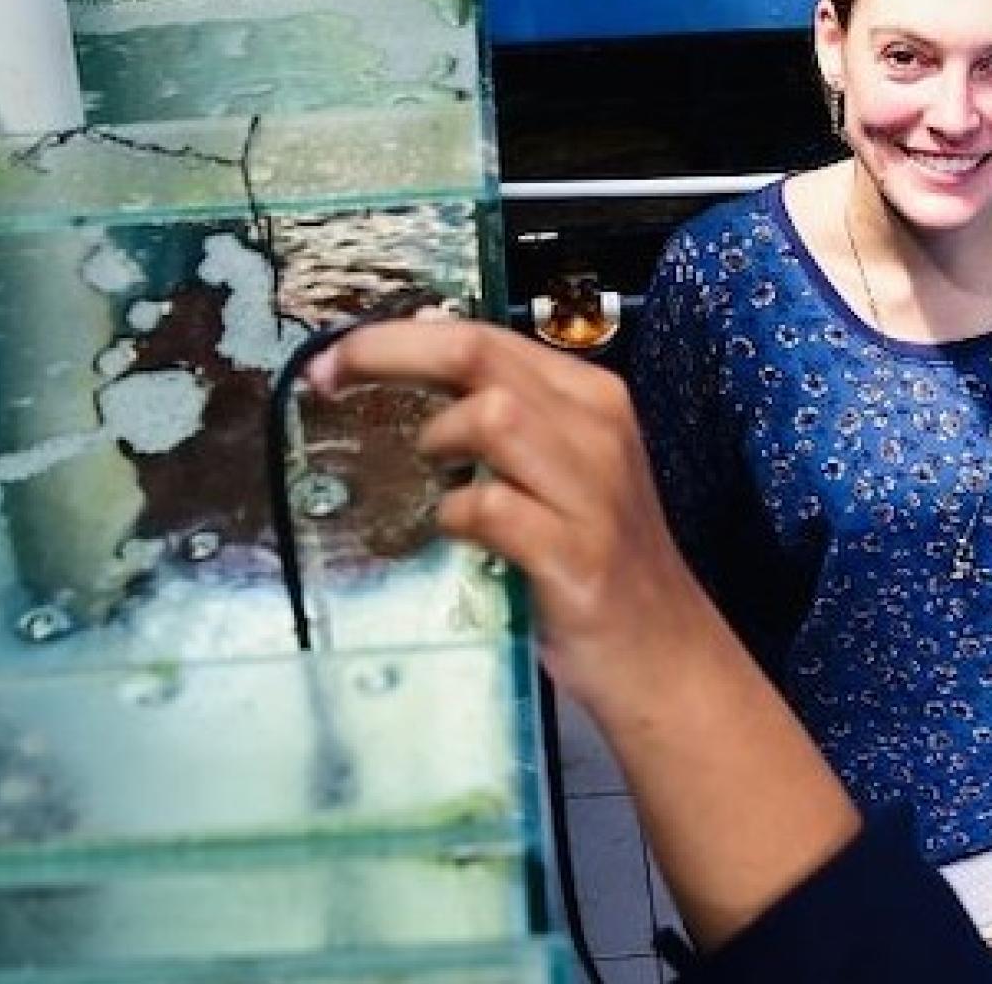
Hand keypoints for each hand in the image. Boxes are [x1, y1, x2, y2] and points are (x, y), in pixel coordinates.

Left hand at [312, 319, 863, 949]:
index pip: (483, 336)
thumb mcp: (562, 471)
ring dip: (439, 439)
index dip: (396, 338)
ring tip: (432, 475)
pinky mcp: (578, 557)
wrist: (664, 656)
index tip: (332, 360)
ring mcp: (593, 493)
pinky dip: (457, 515)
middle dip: (388, 354)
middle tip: (328, 378)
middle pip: (478, 355)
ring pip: (495, 418)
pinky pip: (495, 510)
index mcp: (592, 398)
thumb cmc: (598, 561)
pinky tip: (456, 532)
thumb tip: (412, 367)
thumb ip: (506, 420)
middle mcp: (598, 429)